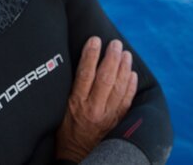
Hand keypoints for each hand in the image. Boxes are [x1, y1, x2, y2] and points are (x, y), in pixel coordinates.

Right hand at [55, 36, 138, 161]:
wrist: (77, 156)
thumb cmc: (65, 131)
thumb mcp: (59, 110)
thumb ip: (69, 91)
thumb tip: (77, 66)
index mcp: (76, 104)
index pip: (85, 74)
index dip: (91, 55)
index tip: (95, 40)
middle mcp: (93, 109)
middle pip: (105, 78)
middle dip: (111, 57)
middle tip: (115, 43)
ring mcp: (108, 116)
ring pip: (119, 87)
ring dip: (124, 68)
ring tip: (126, 54)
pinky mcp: (117, 122)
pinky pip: (127, 101)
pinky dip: (131, 86)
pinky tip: (132, 74)